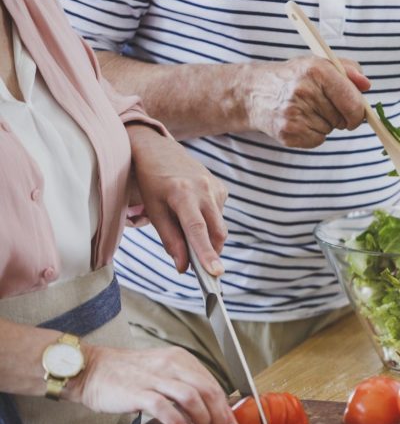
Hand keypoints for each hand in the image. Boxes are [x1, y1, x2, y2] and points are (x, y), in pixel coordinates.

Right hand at [66, 345, 239, 423]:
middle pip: (209, 391)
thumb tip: (212, 413)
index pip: (214, 385)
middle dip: (219, 418)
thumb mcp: (164, 373)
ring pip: (192, 398)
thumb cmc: (129, 375)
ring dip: (202, 421)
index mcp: (182, 360)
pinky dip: (178, 421)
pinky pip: (164, 407)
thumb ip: (187, 388)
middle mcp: (171, 365)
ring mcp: (154, 377)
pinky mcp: (137, 392)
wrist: (91, 369)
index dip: (226, 410)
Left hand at [127, 125, 227, 275]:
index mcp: (182, 193)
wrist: (159, 151)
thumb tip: (183, 267)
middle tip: (200, 267)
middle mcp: (204, 188)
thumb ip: (170, 240)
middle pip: (217, 232)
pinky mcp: (222, 188)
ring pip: (219, 226)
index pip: (197, 229)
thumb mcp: (154, 211)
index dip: (206, 253)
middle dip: (211, 252)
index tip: (215, 272)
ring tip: (184, 222)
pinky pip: (219, 215)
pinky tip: (193, 209)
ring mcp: (216, 187)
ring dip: (206, 235)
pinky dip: (208, 222)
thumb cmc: (152, 183)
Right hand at [241, 56, 371, 148]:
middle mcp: (304, 90)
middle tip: (320, 105)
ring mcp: (294, 113)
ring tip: (305, 110)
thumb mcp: (319, 64)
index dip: (359, 112)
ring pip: (330, 130)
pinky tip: (299, 120)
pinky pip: (318, 140)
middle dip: (339, 116)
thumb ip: (348, 70)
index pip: (353, 102)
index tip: (356, 113)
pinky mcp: (288, 132)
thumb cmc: (293, 78)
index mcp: (317, 70)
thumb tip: (367, 85)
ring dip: (324, 123)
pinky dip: (313, 134)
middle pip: (343, 119)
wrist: (254, 92)